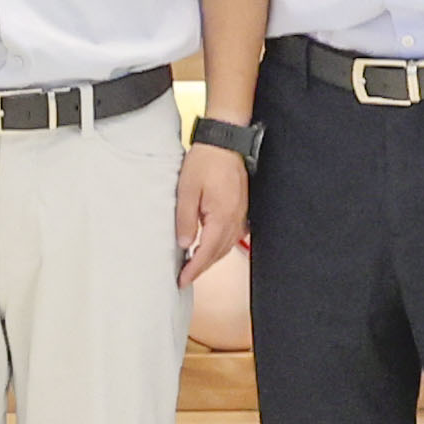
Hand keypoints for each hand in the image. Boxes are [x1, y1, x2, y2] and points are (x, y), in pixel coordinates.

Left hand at [175, 136, 248, 273]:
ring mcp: (241, 215)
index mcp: (222, 218)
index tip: (182, 280)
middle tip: (184, 277)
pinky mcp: (241, 209)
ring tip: (193, 265)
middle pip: (218, 254)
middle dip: (201, 268)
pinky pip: (232, 235)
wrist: (225, 143)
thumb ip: (185, 220)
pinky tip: (209, 245)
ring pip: (226, 246)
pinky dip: (220, 246)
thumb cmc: (206, 162)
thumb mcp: (187, 191)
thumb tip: (185, 245)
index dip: (194, 269)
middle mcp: (235, 220)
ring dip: (211, 258)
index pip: (207, 253)